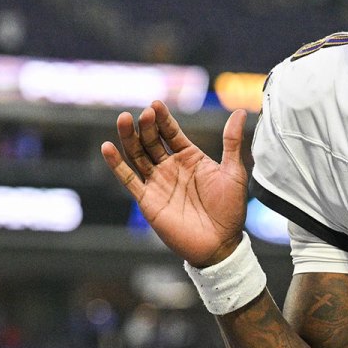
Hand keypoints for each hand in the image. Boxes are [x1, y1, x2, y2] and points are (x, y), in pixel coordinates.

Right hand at [100, 100, 248, 267]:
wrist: (221, 244)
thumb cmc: (230, 209)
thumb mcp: (233, 172)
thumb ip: (232, 142)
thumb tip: (240, 112)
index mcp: (190, 157)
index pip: (172, 132)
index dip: (163, 118)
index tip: (156, 104)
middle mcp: (170, 167)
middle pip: (152, 140)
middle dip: (146, 125)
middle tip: (143, 113)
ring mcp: (157, 183)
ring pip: (137, 155)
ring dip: (129, 138)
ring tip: (124, 120)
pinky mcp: (147, 200)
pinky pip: (128, 180)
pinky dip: (117, 165)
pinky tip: (107, 148)